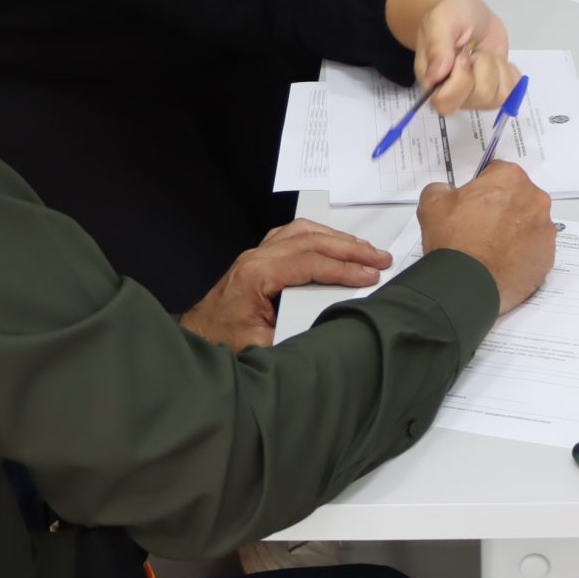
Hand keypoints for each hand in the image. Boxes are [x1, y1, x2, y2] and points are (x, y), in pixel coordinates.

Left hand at [181, 219, 393, 351]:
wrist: (198, 337)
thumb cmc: (223, 341)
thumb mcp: (262, 346)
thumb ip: (294, 334)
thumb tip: (330, 324)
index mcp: (256, 275)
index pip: (310, 262)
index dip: (344, 269)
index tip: (371, 276)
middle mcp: (256, 257)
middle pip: (312, 240)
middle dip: (351, 249)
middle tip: (380, 258)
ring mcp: (257, 253)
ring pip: (304, 231)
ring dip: (338, 238)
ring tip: (366, 250)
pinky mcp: (259, 256)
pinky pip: (293, 233)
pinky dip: (320, 235)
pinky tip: (335, 242)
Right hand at [411, 0, 518, 117]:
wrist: (470, 13)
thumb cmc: (452, 15)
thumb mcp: (441, 20)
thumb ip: (438, 46)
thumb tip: (435, 77)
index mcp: (433, 82)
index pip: (445, 103)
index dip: (460, 81)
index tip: (463, 55)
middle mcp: (454, 94)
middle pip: (480, 98)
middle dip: (484, 68)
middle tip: (473, 51)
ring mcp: (477, 95)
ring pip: (499, 95)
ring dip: (496, 67)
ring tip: (482, 53)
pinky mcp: (496, 90)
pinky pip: (513, 92)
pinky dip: (509, 71)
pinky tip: (495, 59)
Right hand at [418, 160, 555, 313]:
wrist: (467, 285)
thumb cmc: (454, 241)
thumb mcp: (432, 203)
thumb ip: (443, 188)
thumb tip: (449, 192)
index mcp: (510, 179)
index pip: (498, 173)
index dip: (483, 188)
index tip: (474, 203)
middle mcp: (535, 199)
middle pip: (518, 198)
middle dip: (502, 209)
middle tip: (481, 228)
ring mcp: (545, 230)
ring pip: (529, 224)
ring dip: (514, 231)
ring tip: (491, 249)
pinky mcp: (548, 257)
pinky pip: (534, 249)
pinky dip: (522, 254)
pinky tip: (502, 263)